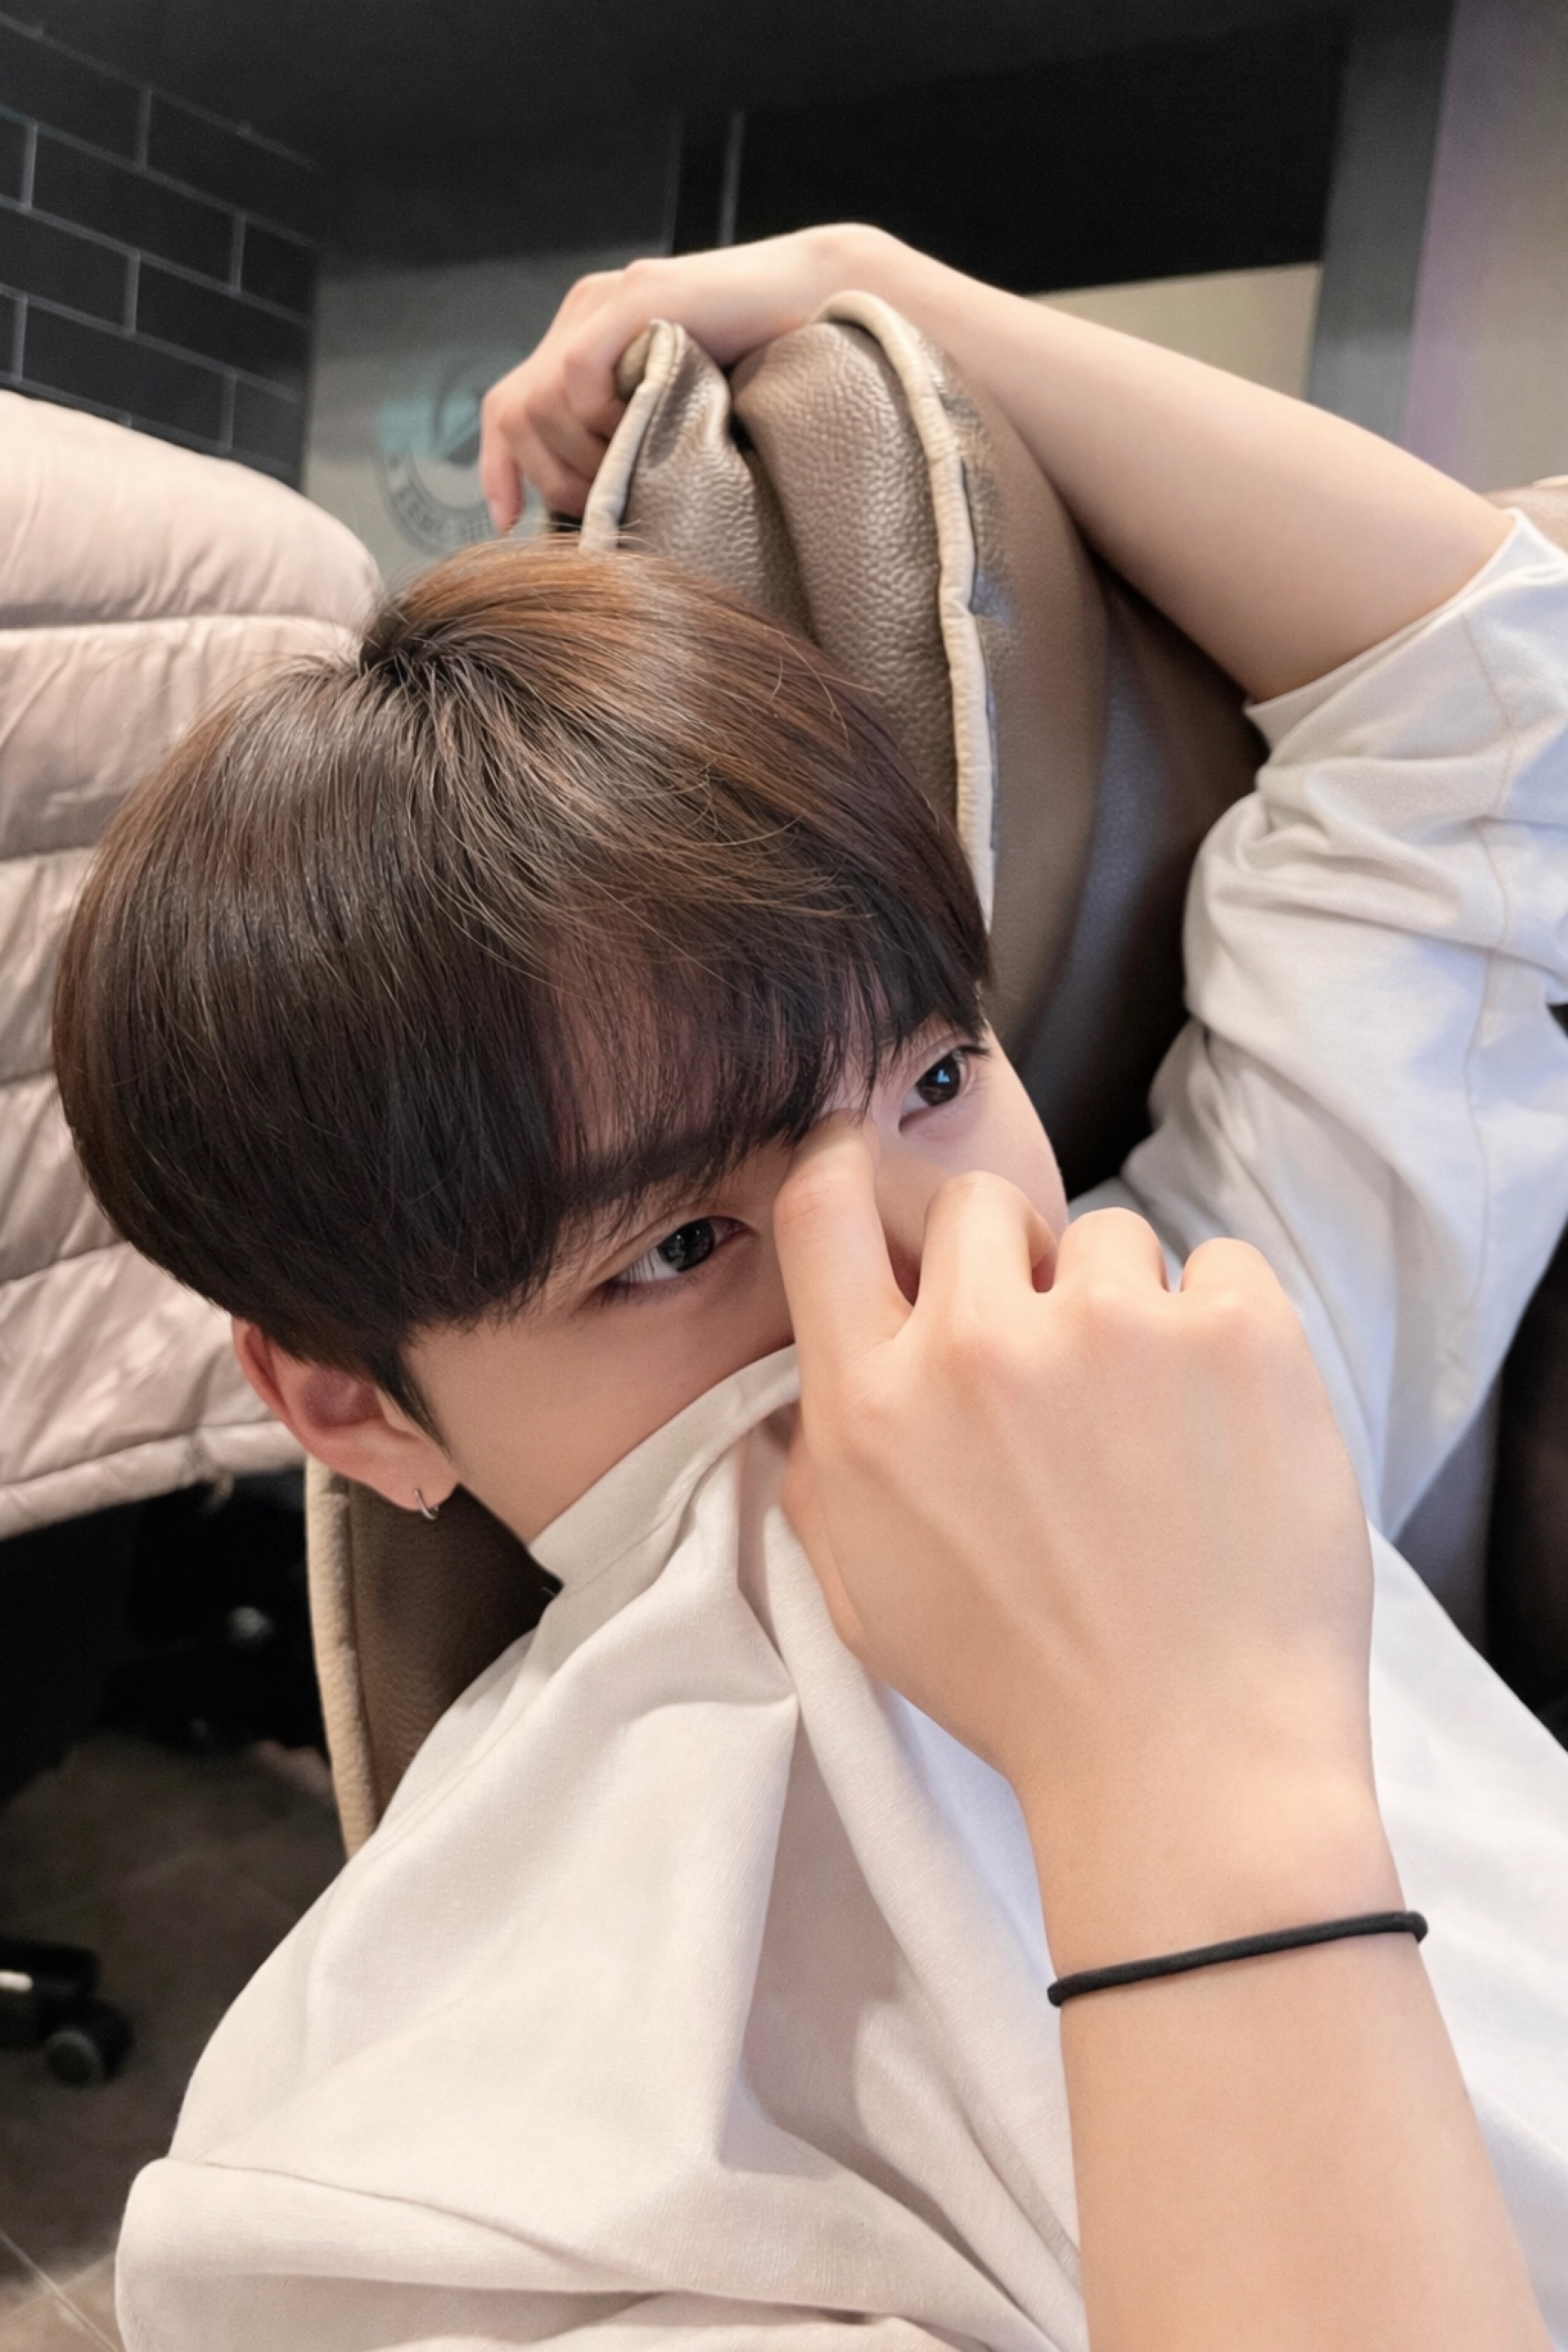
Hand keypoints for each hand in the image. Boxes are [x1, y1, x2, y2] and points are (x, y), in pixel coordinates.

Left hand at [478, 225, 890, 527]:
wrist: (826, 299)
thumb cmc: (766, 368)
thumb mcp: (678, 414)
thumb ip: (632, 438)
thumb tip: (596, 506)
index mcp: (586, 339)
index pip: (510, 405)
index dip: (500, 469)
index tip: (508, 523)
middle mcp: (583, 313)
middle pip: (516, 411)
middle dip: (548, 478)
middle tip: (602, 507)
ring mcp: (605, 301)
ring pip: (542, 401)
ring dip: (582, 457)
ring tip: (634, 471)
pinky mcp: (637, 296)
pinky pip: (578, 374)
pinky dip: (601, 418)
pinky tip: (650, 428)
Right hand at [775, 1118, 1394, 1972]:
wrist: (1191, 1766)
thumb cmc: (1022, 1692)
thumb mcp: (865, 1596)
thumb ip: (823, 1469)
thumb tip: (805, 1384)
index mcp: (874, 1404)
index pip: (822, 1203)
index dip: (847, 1169)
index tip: (882, 1188)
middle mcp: (978, 1346)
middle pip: (974, 1203)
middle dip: (1009, 1260)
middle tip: (1051, 1349)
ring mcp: (1113, 1329)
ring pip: (1106, 1234)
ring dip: (1123, 1306)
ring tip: (1149, 1420)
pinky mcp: (1236, 1334)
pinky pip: (1219, 1262)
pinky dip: (1223, 1325)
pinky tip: (1221, 1420)